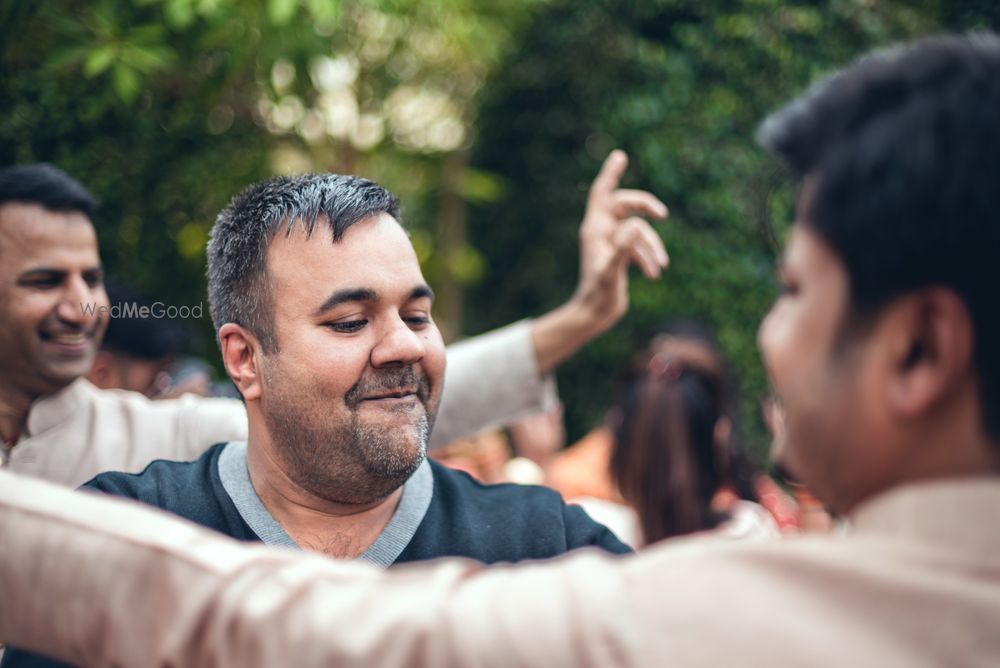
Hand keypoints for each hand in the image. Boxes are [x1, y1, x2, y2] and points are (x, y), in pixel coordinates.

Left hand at [531, 150, 667, 372]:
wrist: (595, 315)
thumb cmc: (598, 295)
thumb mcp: (611, 272)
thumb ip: (622, 249)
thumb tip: (635, 226)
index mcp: (594, 229)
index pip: (602, 193)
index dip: (611, 174)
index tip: (620, 156)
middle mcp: (601, 231)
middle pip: (625, 205)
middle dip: (645, 208)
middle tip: (663, 213)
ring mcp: (611, 242)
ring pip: (639, 230)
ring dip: (652, 247)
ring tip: (659, 267)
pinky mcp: (620, 254)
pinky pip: (640, 246)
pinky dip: (649, 258)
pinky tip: (654, 275)